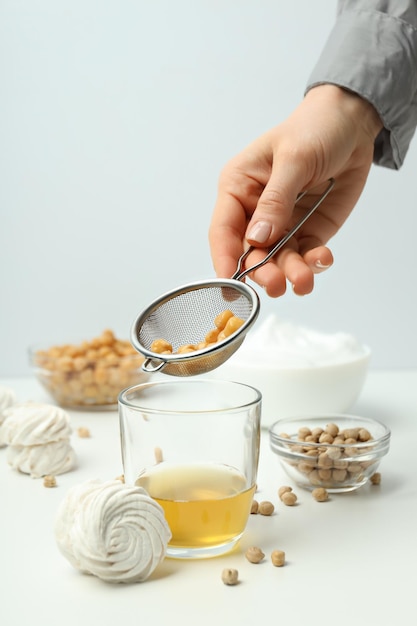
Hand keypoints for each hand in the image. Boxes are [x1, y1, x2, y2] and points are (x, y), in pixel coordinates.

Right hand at [209, 85, 382, 295]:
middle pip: (250, 253)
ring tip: (304, 280)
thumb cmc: (314, 128)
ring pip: (278, 261)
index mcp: (238, 188)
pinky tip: (323, 259)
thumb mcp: (294, 158)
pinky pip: (305, 256)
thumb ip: (276, 200)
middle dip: (263, 272)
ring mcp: (282, 225)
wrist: (353, 124)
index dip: (225, 260)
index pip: (223, 230)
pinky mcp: (307, 231)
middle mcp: (255, 211)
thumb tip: (258, 237)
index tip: (231, 284)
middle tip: (278, 284)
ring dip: (290, 273)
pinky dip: (313, 263)